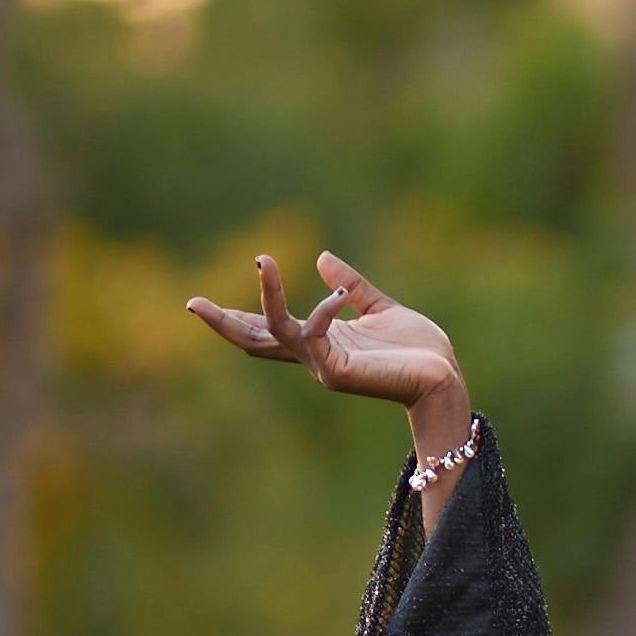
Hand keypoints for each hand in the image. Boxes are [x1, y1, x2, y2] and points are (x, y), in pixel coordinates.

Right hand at [187, 251, 465, 439]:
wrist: (444, 378)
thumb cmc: (419, 350)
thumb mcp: (379, 308)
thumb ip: (350, 285)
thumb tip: (321, 257)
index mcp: (322, 341)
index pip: (269, 328)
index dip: (240, 314)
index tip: (206, 300)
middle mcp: (314, 356)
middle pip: (255, 340)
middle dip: (223, 323)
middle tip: (190, 303)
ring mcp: (322, 366)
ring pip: (276, 332)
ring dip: (267, 296)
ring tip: (263, 261)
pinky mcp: (336, 372)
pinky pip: (314, 336)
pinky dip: (322, 311)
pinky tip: (338, 295)